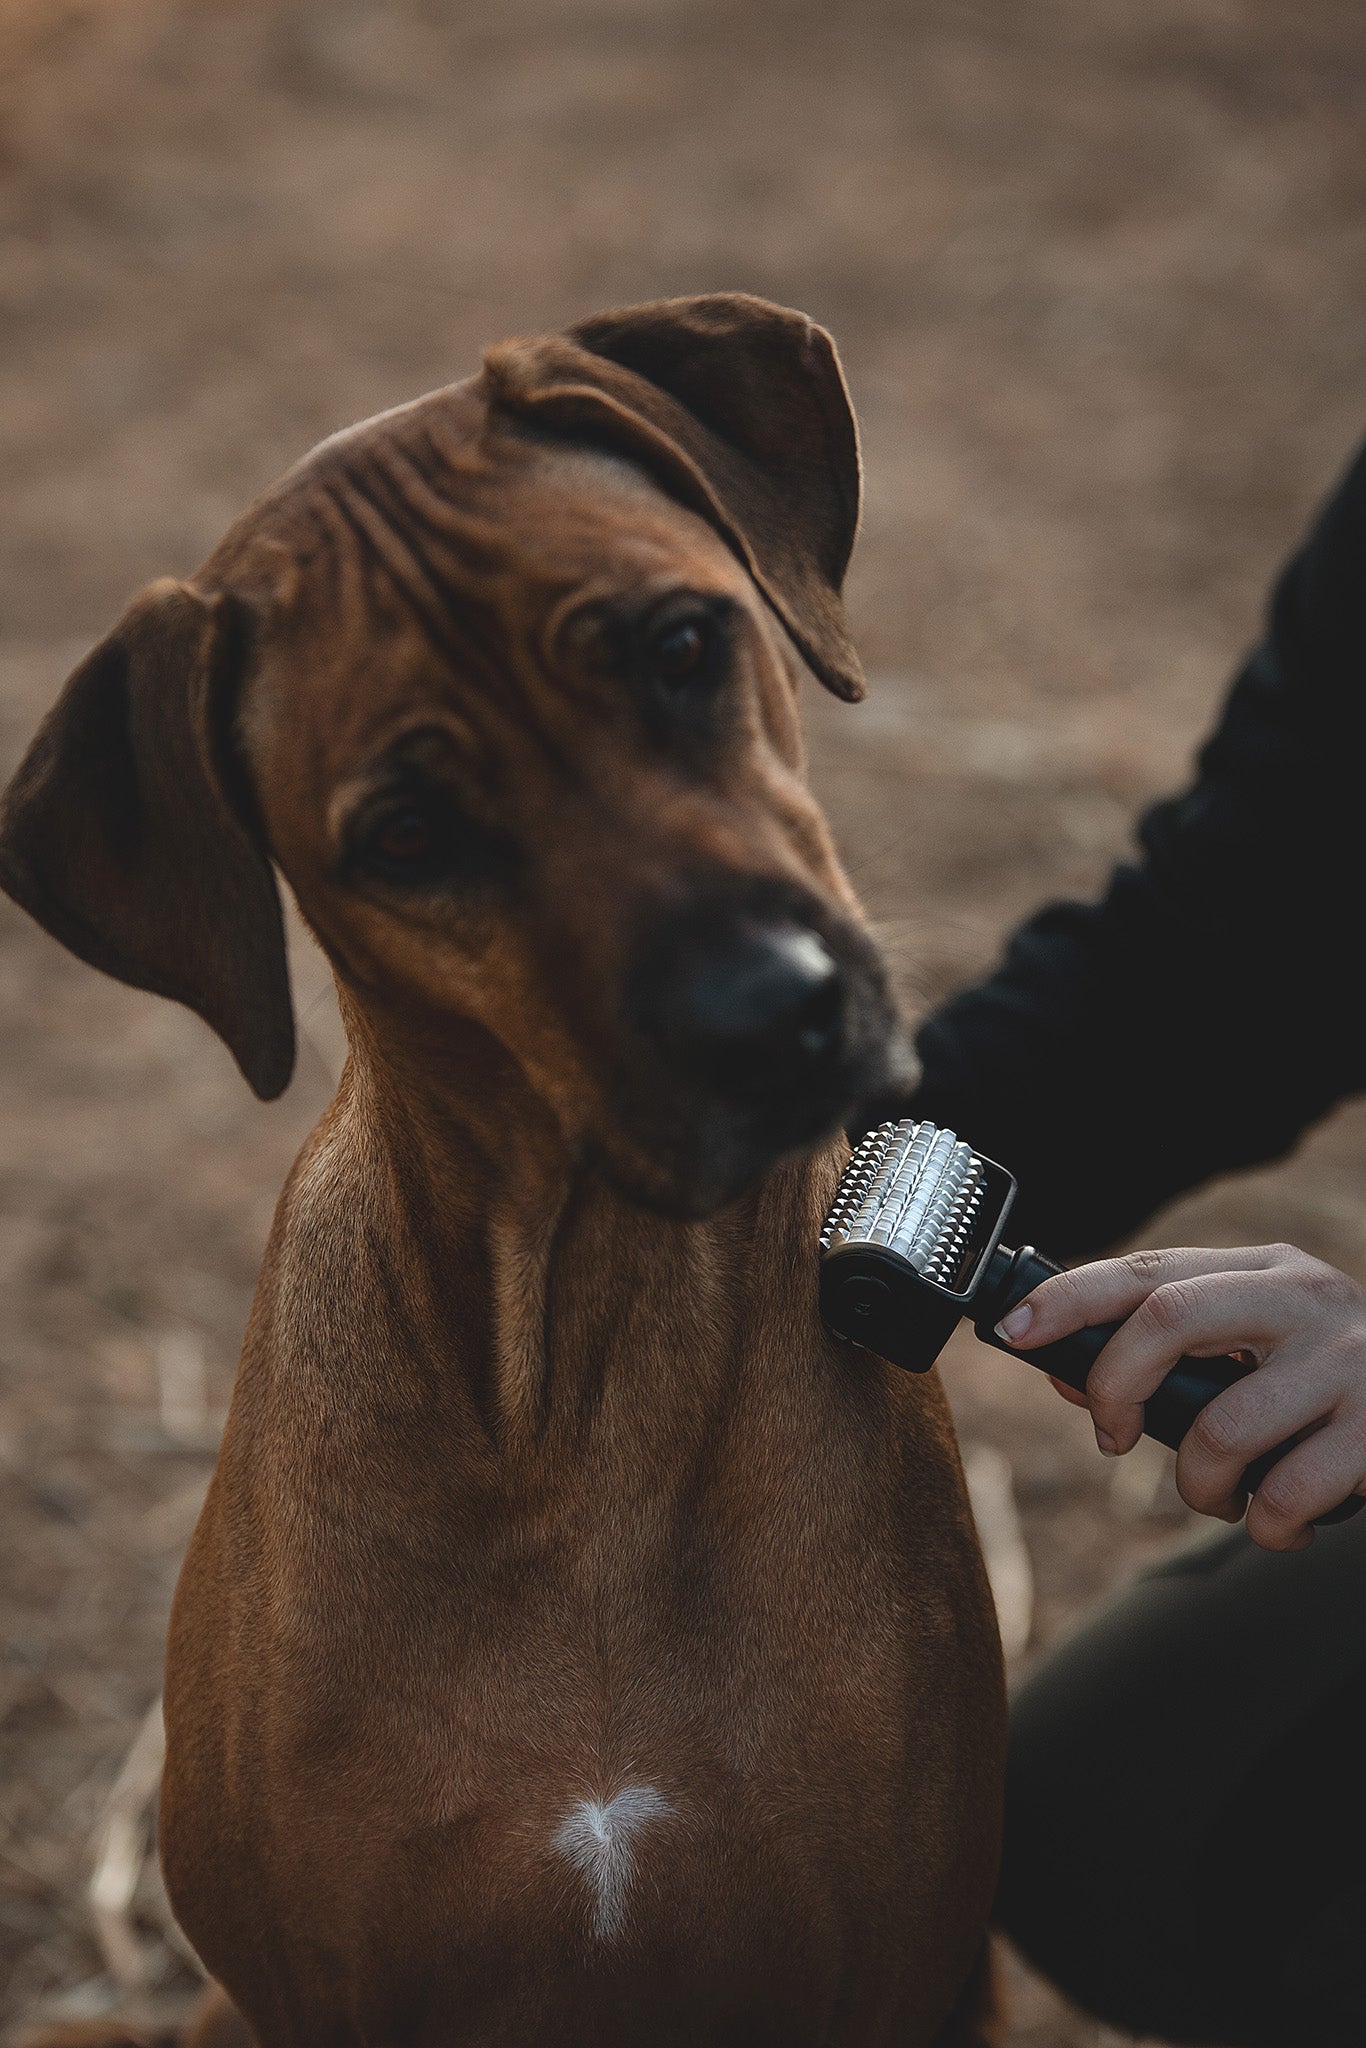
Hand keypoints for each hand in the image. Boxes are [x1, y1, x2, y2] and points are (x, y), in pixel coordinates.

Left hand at [995, 1245, 1365, 1550]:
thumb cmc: (1330, 1384)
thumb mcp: (1255, 1349)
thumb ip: (1169, 1355)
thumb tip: (1063, 1375)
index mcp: (1264, 1270)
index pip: (1148, 1269)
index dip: (1069, 1297)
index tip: (1013, 1331)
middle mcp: (1305, 1298)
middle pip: (1168, 1316)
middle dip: (1116, 1387)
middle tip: (1115, 1439)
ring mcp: (1348, 1361)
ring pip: (1220, 1427)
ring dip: (1198, 1485)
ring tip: (1222, 1495)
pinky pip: (1285, 1493)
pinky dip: (1265, 1526)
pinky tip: (1280, 1520)